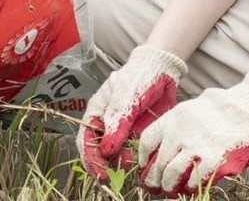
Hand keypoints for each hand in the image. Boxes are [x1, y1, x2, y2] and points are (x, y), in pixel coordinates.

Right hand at [77, 44, 186, 175]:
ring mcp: (122, 130)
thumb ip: (117, 122)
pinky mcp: (137, 134)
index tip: (100, 172)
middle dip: (103, 165)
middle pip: (98, 150)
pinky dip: (134, 159)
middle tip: (111, 177)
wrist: (162, 70)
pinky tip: (139, 162)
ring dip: (119, 163)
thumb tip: (106, 149)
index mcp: (97, 111)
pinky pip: (132, 151)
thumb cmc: (139, 77)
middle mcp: (107, 123)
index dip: (90, 157)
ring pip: (116, 154)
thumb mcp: (126, 97)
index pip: (86, 139)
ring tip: (129, 165)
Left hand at [138, 72, 248, 196]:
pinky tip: (191, 188)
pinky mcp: (213, 158)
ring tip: (170, 191)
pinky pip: (194, 179)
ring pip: (171, 173)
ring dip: (169, 186)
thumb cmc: (218, 111)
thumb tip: (161, 154)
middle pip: (158, 161)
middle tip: (155, 187)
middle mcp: (179, 131)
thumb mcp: (191, 111)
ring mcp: (195, 145)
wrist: (247, 108)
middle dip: (154, 178)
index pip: (147, 140)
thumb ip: (176, 128)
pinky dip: (190, 187)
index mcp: (173, 118)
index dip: (143, 157)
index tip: (144, 166)